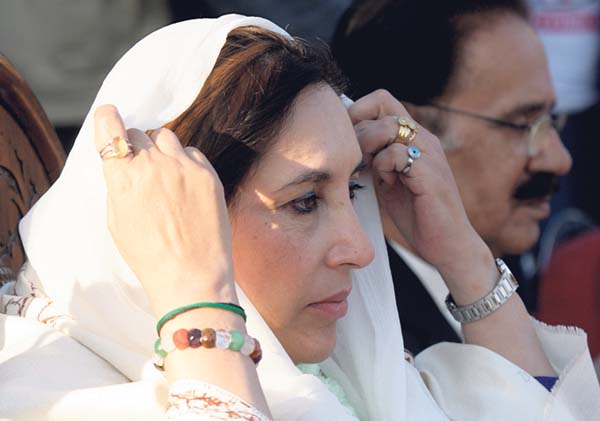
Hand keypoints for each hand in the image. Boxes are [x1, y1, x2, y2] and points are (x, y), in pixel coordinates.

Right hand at [94, 105, 236, 315]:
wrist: (192, 277)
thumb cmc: (149, 256)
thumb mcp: (117, 221)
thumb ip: (119, 184)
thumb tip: (124, 163)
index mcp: (123, 177)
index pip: (111, 128)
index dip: (108, 118)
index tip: (110, 116)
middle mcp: (153, 165)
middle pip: (140, 133)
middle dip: (138, 147)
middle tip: (144, 170)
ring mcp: (183, 167)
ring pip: (168, 138)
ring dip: (163, 151)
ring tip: (168, 178)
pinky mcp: (208, 174)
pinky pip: (193, 154)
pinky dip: (187, 164)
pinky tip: (188, 189)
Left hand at [349, 90, 495, 296]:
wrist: (448, 245)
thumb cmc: (418, 215)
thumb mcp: (388, 181)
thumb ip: (374, 160)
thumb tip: (346, 145)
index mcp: (414, 138)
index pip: (382, 101)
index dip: (358, 112)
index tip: (346, 138)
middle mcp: (424, 139)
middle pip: (382, 106)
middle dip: (359, 130)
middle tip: (357, 159)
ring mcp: (429, 153)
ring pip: (388, 126)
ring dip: (370, 148)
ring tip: (374, 172)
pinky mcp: (430, 173)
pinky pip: (396, 154)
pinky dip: (383, 168)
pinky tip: (388, 184)